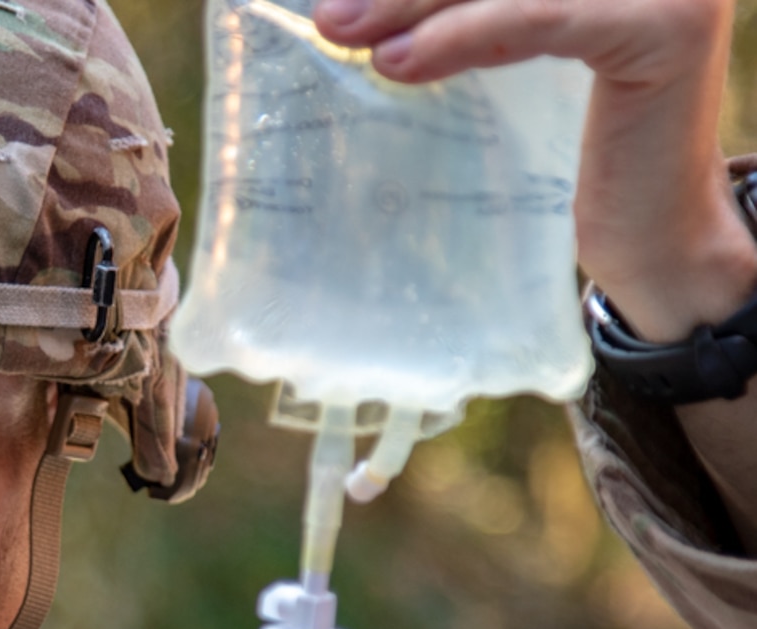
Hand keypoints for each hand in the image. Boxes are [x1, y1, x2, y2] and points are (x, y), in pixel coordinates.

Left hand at [313, 0, 756, 341]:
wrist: (655, 231)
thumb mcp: (515, 45)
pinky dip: (463, 34)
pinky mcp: (671, 24)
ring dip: (416, 3)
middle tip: (332, 17)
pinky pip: (541, 13)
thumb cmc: (576, 143)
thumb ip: (467, 9)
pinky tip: (401, 61)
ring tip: (348, 36)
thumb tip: (355, 3)